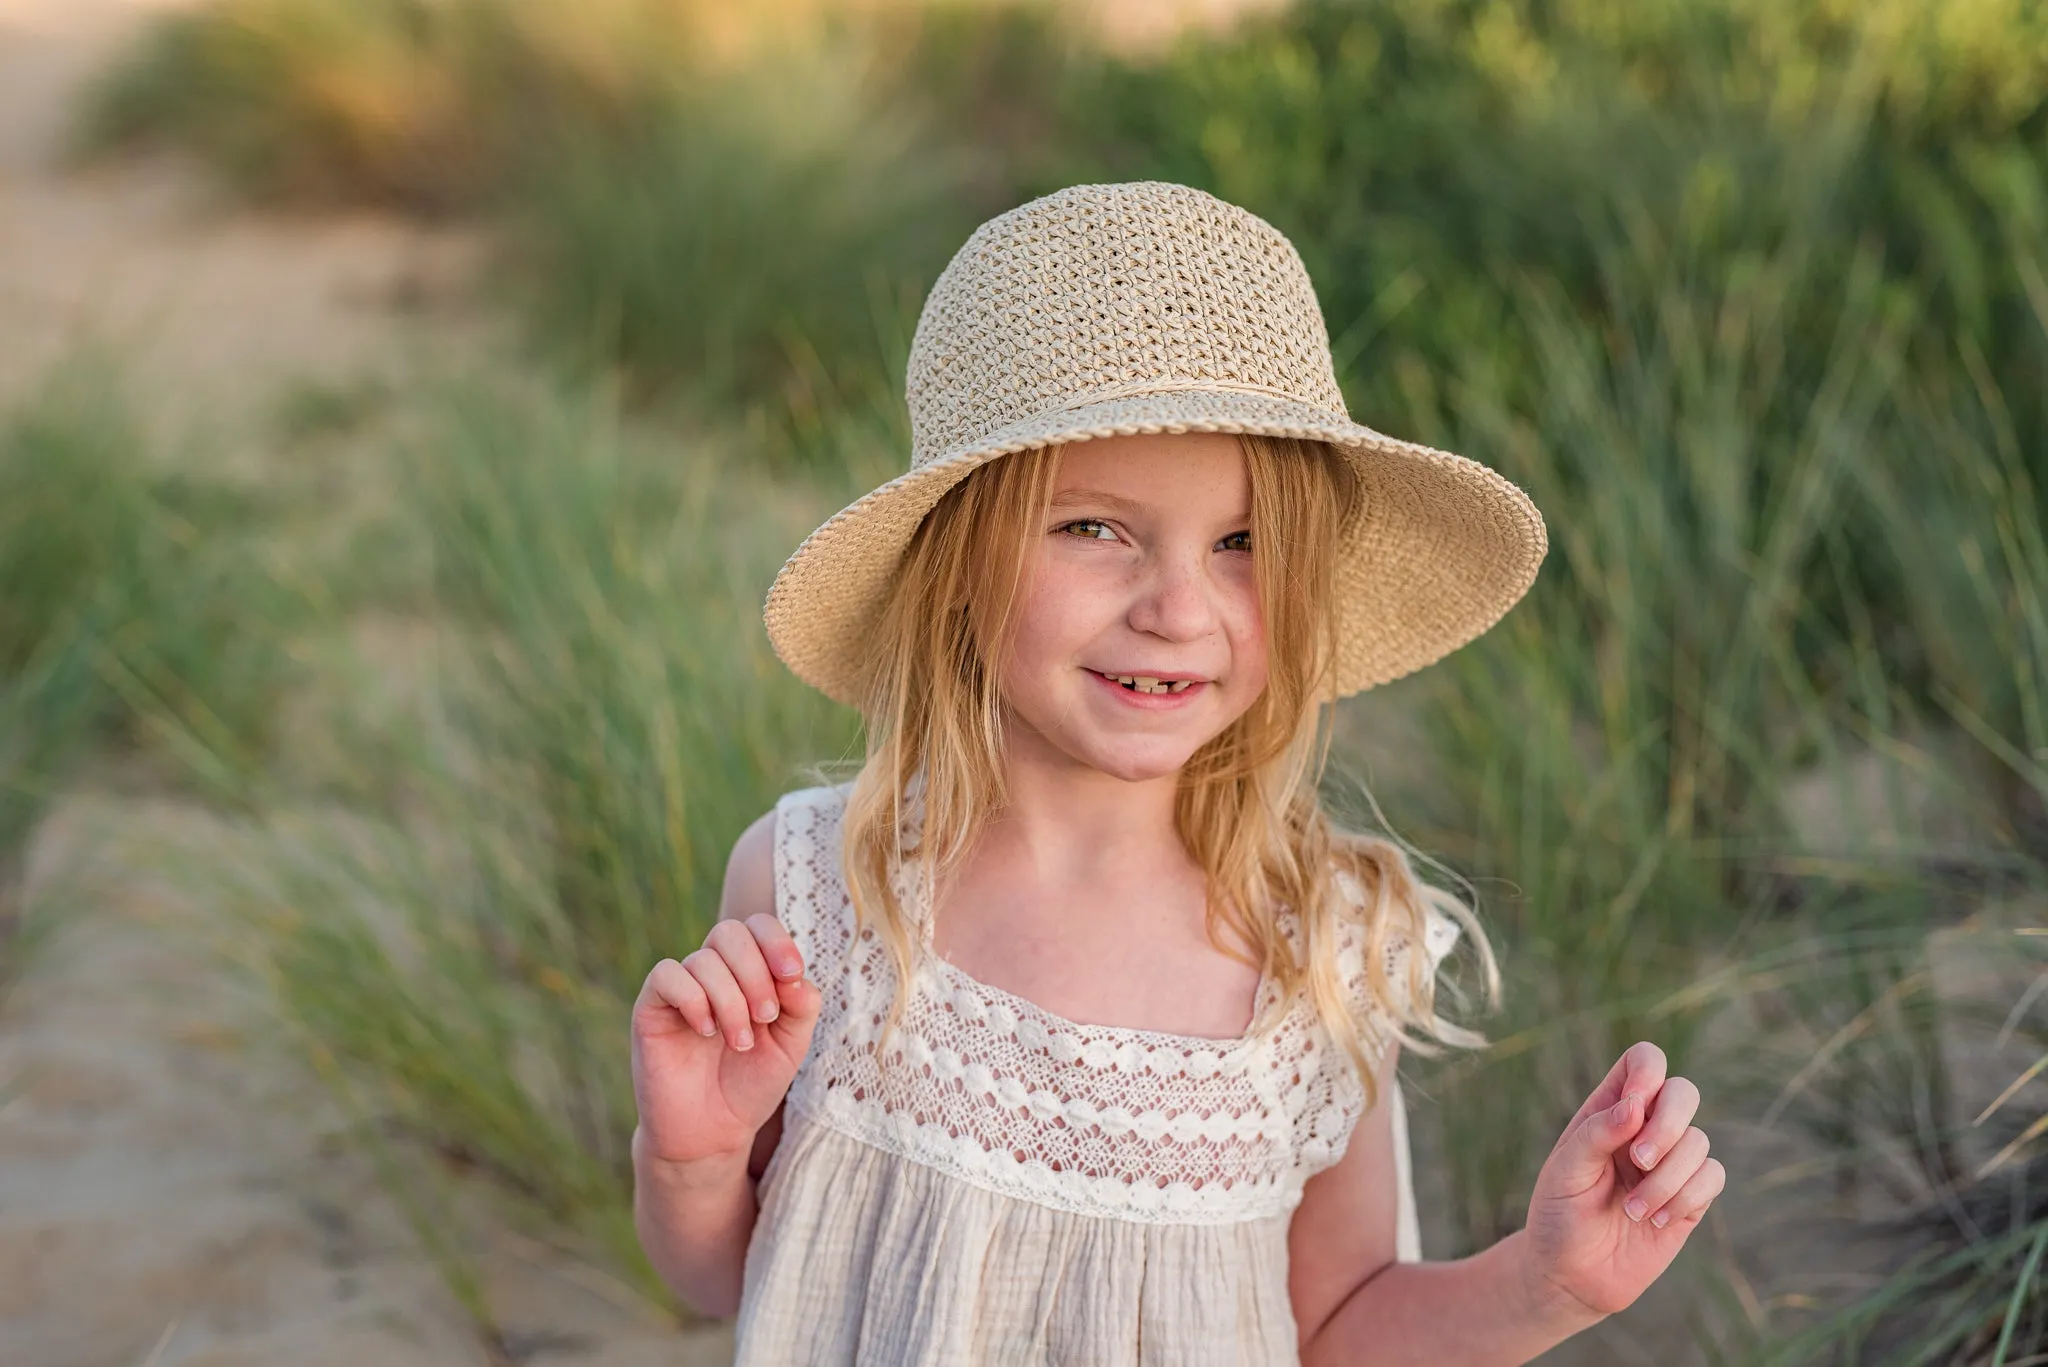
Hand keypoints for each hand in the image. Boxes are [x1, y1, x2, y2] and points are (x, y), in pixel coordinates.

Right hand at [630, 914, 822, 1166]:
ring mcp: (680, 989)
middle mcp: (712, 973)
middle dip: (755, 973)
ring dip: (731, 1001)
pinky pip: (667, 976)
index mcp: (747, 972)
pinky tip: (706, 1031)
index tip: (791, 974)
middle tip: (765, 1017)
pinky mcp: (651, 1008)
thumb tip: (795, 974)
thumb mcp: (791, 1045)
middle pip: (729, 932)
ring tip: (741, 1042)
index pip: (757, 926)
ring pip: (703, 960)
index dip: (776, 940)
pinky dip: (693, 999)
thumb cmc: (751, 1085)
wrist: (712, 1132)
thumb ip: (801, 1005)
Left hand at [1517, 1041, 1726, 1322]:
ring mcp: (1671, 1162)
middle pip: (1683, 1092)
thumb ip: (1598, 1132)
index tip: (1633, 1106)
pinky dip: (1685, 1197)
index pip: (1644, 1061)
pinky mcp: (1691, 1196)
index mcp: (1609, 1109)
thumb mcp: (1565, 1170)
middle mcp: (1645, 1128)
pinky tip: (1656, 1221)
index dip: (1648, 1072)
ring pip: (1698, 1142)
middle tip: (1637, 1159)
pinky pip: (1713, 1176)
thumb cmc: (1559, 1214)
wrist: (1573, 1274)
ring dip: (1666, 1179)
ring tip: (1632, 1211)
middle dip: (1667, 1125)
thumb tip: (1636, 1105)